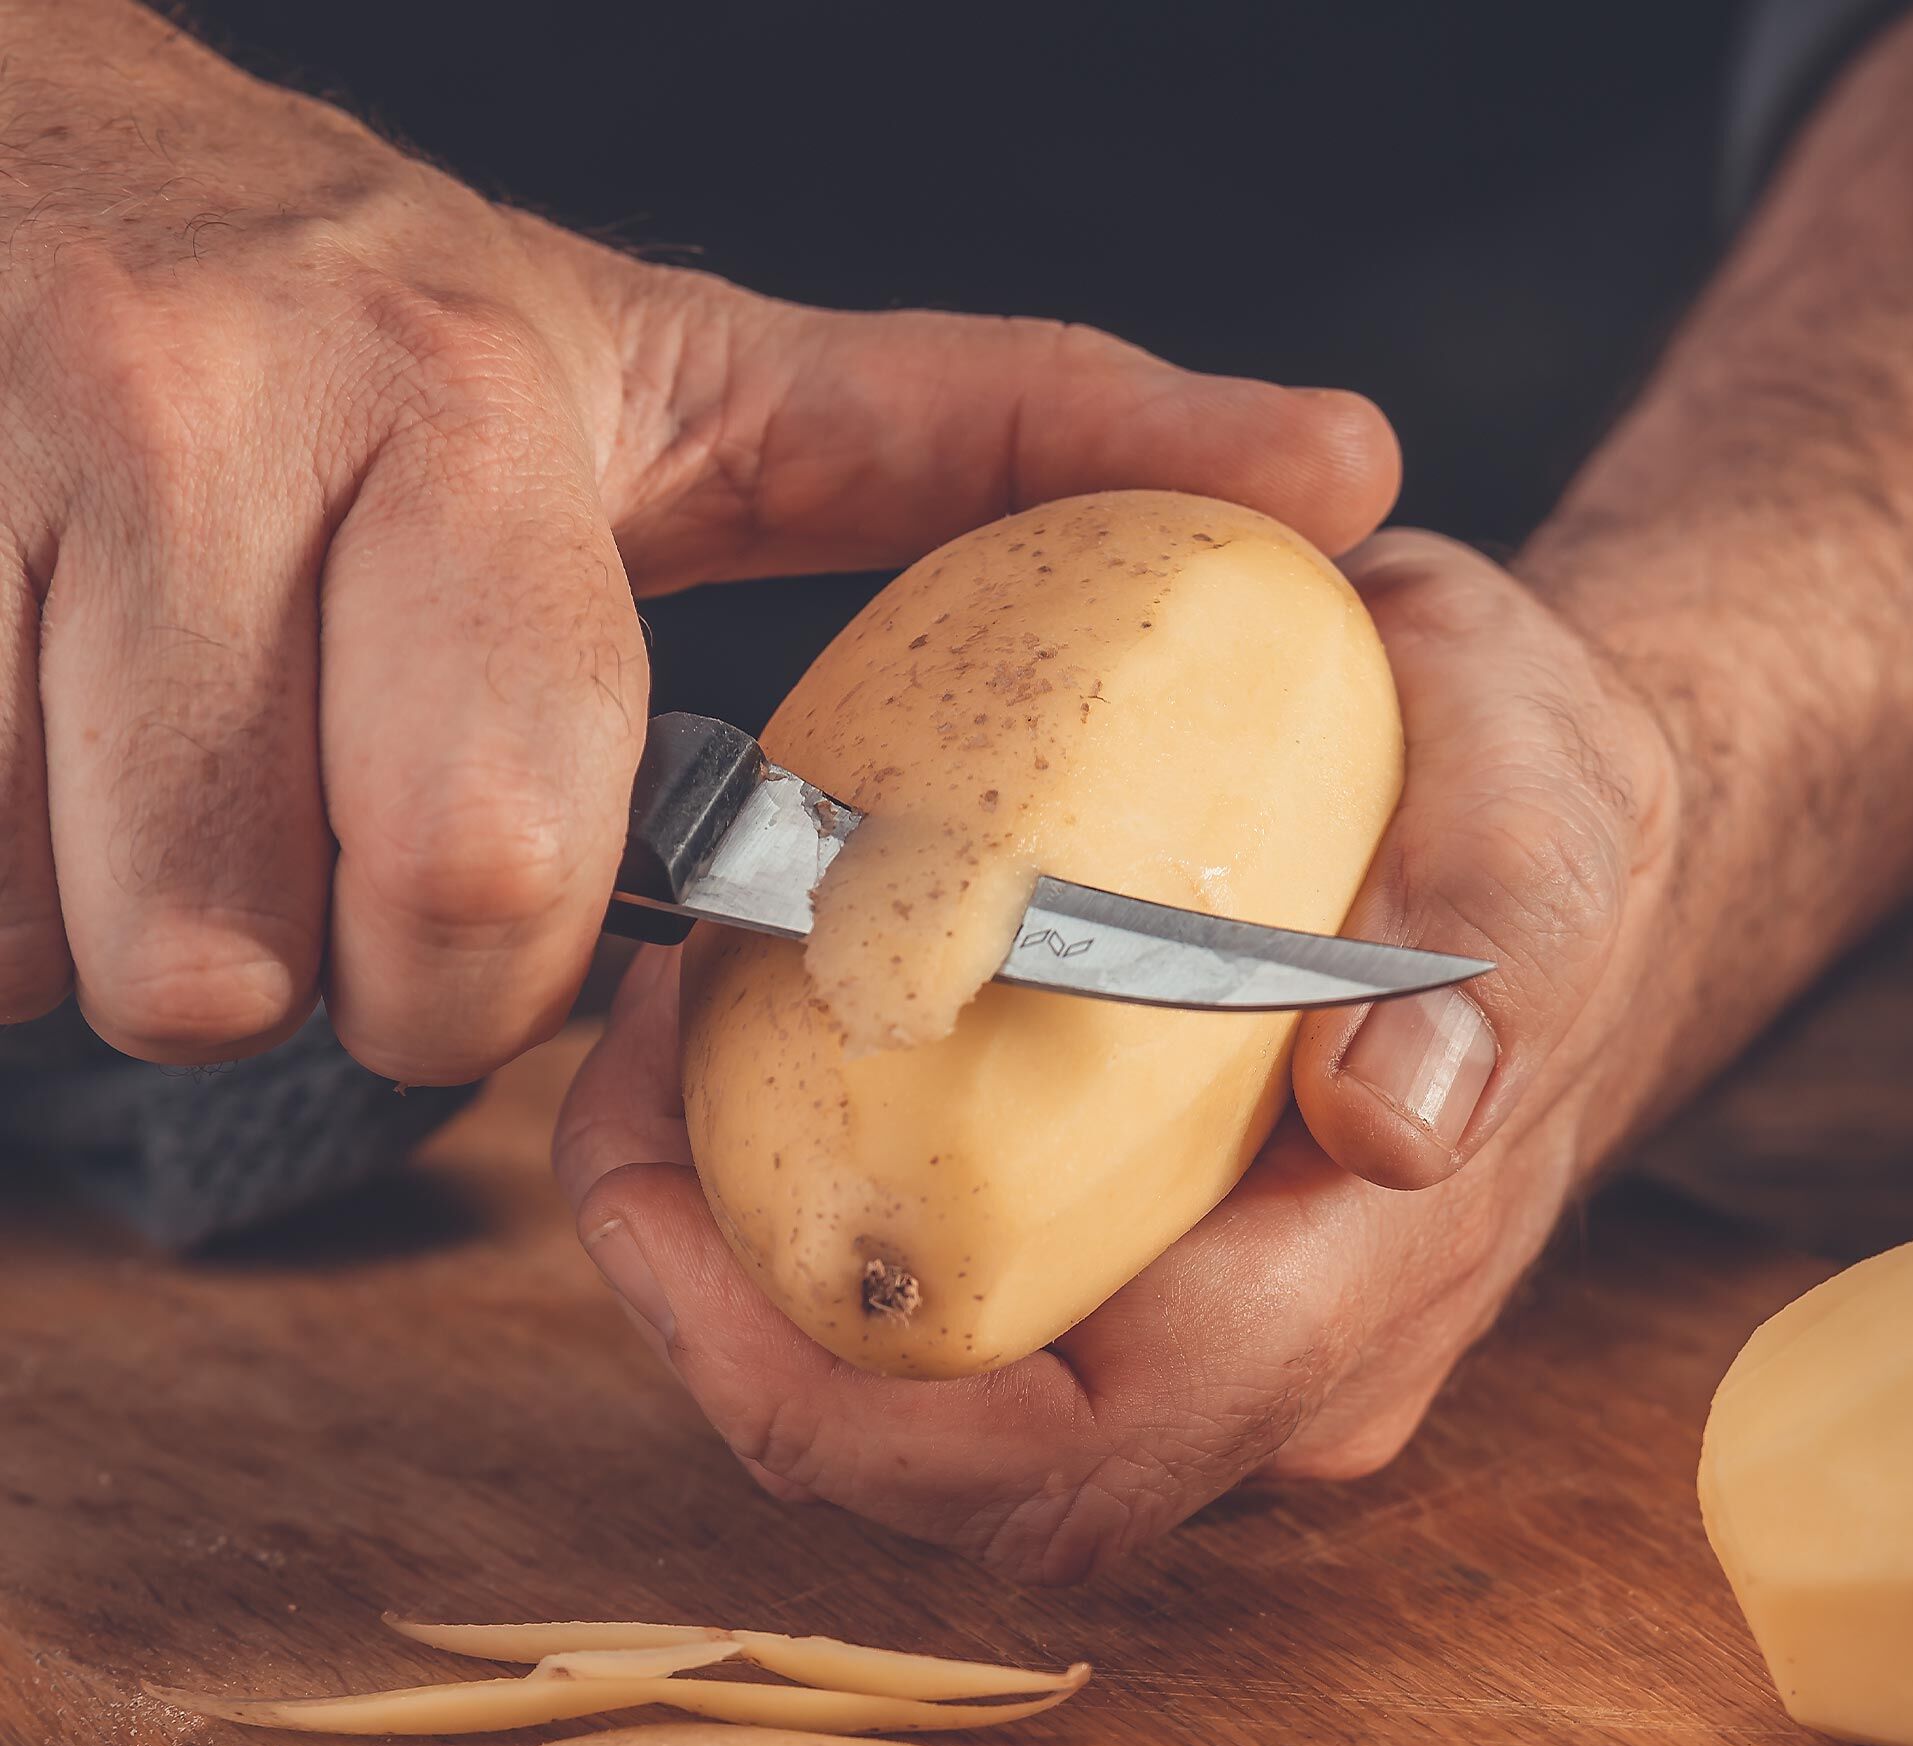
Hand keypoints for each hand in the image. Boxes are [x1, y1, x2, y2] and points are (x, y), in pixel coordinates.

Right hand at [0, 0, 1393, 1080]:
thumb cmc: (390, 316)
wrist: (18, 172)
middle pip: (244, 971)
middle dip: (310, 970)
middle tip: (322, 824)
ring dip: (135, 910)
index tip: (481, 892)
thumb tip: (1346, 463)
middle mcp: (203, 420)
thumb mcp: (706, 372)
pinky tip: (41, 718)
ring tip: (176, 728)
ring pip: (71, 953)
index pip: (483, 865)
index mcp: (459, 406)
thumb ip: (1004, 429)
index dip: (483, 962)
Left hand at [554, 532, 1680, 1580]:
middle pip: (932, 1465)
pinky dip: (806, 1212)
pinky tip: (756, 1061)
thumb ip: (1490, 951)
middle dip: (719, 1329)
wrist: (1556, 834)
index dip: (815, 1398)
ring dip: (737, 1271)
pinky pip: (942, 1300)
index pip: (1054, 1459)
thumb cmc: (1548, 809)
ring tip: (659, 1062)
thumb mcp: (1541, 809)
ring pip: (916, 1402)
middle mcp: (1258, 1369)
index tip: (657, 1202)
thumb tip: (1390, 1121)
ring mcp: (1198, 1330)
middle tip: (619, 1096)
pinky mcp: (1145, 1262)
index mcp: (1342, 1302)